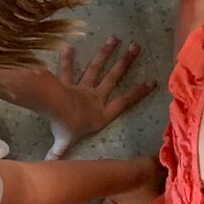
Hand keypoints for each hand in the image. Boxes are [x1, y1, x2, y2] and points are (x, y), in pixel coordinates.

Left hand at [46, 38, 157, 159]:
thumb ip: (60, 152)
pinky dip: (67, 60)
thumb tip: (52, 166)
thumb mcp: (65, 143)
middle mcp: (94, 98)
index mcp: (100, 113)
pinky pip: (67, 71)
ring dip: (105, 53)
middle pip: (112, 78)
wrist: (56, 111)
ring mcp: (81, 88)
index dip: (137, 93)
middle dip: (124, 62)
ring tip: (114, 38)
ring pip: (95, 68)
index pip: (123, 102)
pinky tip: (68, 47)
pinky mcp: (66, 83)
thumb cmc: (67, 128)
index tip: (151, 81)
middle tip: (136, 46)